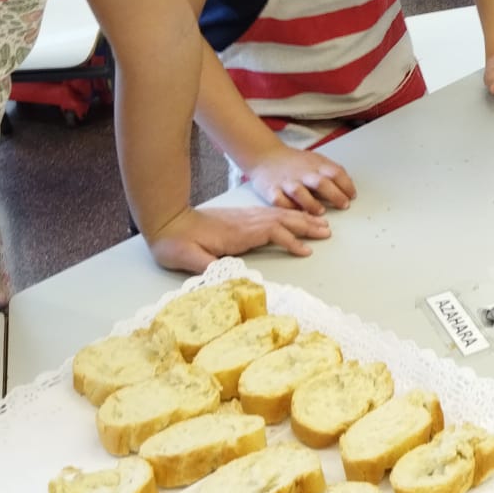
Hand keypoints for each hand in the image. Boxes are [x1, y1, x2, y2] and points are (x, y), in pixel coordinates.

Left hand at [144, 205, 329, 270]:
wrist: (166, 221)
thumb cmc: (176, 243)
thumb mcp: (187, 258)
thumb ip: (208, 266)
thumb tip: (230, 277)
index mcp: (238, 232)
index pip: (273, 232)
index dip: (291, 241)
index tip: (307, 251)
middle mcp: (246, 221)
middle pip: (283, 219)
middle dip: (306, 224)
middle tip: (328, 231)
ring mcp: (245, 217)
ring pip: (280, 215)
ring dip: (302, 218)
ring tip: (321, 223)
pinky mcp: (242, 217)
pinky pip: (273, 214)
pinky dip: (289, 215)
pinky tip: (296, 218)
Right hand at [242, 145, 354, 214]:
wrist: (265, 156)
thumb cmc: (294, 162)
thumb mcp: (315, 160)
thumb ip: (331, 171)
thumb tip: (349, 184)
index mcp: (315, 164)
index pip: (335, 173)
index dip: (346, 185)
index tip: (352, 196)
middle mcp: (302, 173)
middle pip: (321, 183)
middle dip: (335, 195)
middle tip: (343, 205)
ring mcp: (286, 182)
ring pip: (300, 193)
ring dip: (312, 203)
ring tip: (321, 211)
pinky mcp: (271, 190)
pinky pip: (280, 201)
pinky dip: (288, 208)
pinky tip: (297, 213)